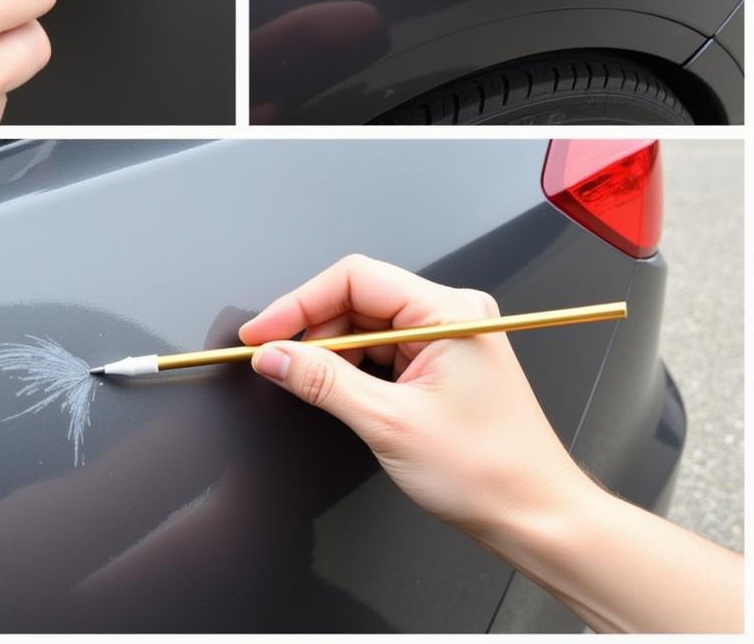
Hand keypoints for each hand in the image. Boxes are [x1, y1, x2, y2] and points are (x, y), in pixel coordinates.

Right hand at [239, 254, 587, 536]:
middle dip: (313, 329)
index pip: (355, 279)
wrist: (535, 517)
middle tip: (275, 361)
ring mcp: (447, 336)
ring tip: (306, 382)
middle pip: (358, 299)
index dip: (300, 303)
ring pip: (367, 325)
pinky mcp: (440, 361)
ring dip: (332, 351)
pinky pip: (383, 348)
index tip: (262, 331)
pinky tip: (336, 389)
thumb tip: (274, 356)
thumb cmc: (487, 472)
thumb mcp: (389, 423)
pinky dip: (353, 367)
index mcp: (449, 311)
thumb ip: (323, 382)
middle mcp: (451, 313)